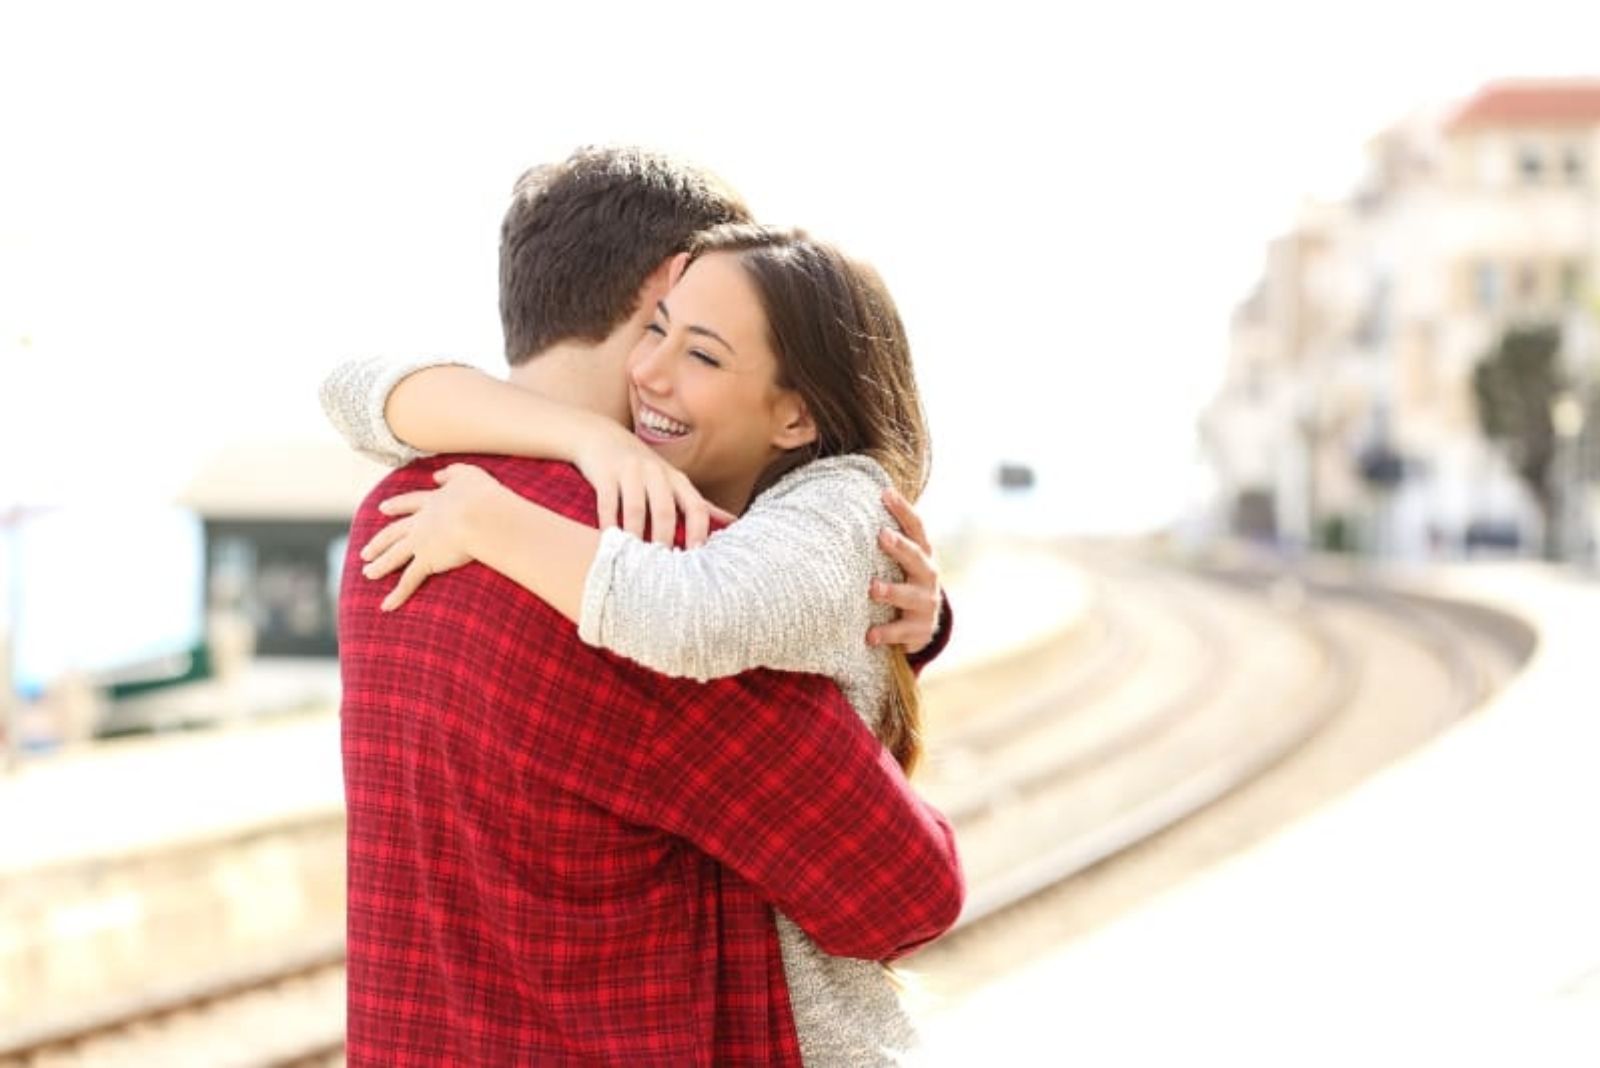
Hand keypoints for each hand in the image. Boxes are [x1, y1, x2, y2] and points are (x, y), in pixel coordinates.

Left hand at [360, 463, 502, 610]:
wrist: (481, 515)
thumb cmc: (482, 496)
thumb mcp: (469, 475)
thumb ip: (453, 473)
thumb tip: (438, 475)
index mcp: (432, 502)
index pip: (409, 504)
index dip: (396, 507)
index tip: (383, 508)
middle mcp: (421, 523)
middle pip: (393, 533)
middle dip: (378, 542)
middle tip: (365, 551)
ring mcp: (420, 543)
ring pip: (394, 556)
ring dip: (379, 566)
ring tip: (367, 573)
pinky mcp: (426, 561)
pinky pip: (408, 582)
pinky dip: (396, 595)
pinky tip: (386, 606)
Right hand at [574, 421, 734, 547]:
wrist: (600, 435)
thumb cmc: (642, 467)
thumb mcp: (673, 481)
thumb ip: (699, 504)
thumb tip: (733, 523)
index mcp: (677, 480)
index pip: (697, 507)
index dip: (699, 533)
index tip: (697, 559)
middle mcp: (657, 473)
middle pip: (666, 511)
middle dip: (665, 540)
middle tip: (662, 570)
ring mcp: (631, 471)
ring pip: (636, 509)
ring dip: (636, 536)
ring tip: (635, 561)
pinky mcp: (606, 473)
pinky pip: (608, 503)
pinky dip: (609, 524)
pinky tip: (609, 542)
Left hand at [866, 487, 941, 652]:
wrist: (921, 627)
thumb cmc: (902, 582)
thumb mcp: (900, 561)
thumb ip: (886, 540)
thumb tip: (852, 501)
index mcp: (922, 555)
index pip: (917, 528)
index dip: (903, 510)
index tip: (885, 493)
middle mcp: (928, 576)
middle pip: (916, 558)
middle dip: (900, 547)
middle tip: (881, 535)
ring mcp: (925, 604)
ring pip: (910, 596)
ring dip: (892, 591)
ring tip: (873, 588)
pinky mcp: (919, 630)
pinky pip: (902, 632)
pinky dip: (886, 633)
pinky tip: (869, 635)